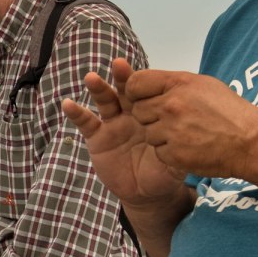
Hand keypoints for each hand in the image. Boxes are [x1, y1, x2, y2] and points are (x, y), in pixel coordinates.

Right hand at [61, 59, 185, 205]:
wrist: (146, 192)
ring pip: (105, 101)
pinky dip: (76, 113)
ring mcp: (113, 124)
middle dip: (123, 77)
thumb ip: (180, 147)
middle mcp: (132, 113)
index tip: (145, 74)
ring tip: (91, 78)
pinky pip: (86, 123)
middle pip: (126, 91)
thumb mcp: (177, 158)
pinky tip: (68, 104)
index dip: (145, 83)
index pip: (148, 92)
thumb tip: (189, 138)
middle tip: (119, 64)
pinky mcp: (97, 138)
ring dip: (98, 88)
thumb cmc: (164, 170)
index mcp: (153, 113)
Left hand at [126, 68, 257, 179]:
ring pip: (148, 132)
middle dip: (150, 115)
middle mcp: (171, 105)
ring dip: (161, 135)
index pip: (135, 83)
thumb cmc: (229, 112)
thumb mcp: (203, 85)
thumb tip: (146, 85)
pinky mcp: (174, 154)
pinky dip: (169, 151)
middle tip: (174, 119)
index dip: (136, 91)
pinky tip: (189, 146)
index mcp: (178, 84)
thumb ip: (172, 84)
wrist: (252, 143)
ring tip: (186, 133)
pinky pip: (158, 151)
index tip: (144, 98)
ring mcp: (172, 131)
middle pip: (137, 110)